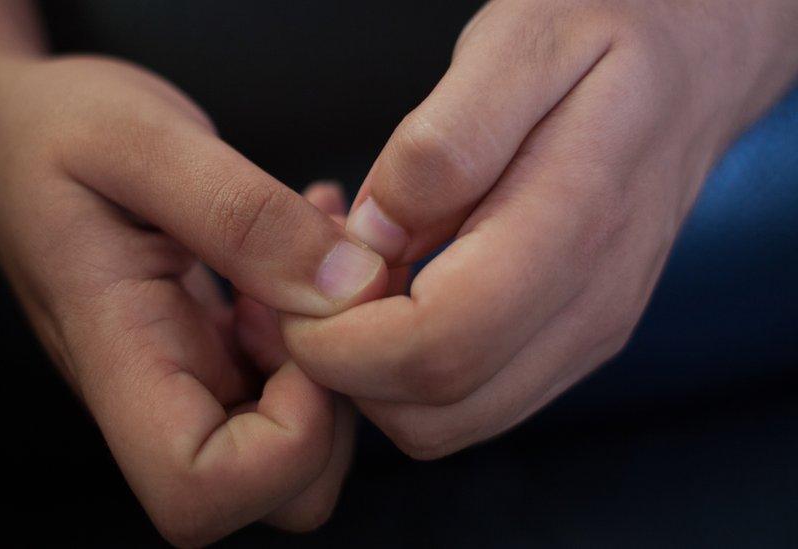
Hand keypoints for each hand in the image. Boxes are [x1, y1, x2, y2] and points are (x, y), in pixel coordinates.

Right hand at [0, 55, 380, 544]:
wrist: (9, 133)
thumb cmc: (53, 131)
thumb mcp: (142, 142)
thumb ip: (243, 216)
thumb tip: (351, 288)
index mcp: (118, 358)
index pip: (199, 492)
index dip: (288, 440)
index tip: (301, 333)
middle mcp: (157, 392)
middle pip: (274, 492)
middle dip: (334, 404)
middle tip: (314, 290)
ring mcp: (186, 378)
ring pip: (297, 446)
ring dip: (333, 356)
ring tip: (304, 255)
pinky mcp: (210, 350)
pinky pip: (293, 378)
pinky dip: (322, 321)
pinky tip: (302, 246)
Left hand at [282, 0, 797, 458]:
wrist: (693, 62)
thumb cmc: (605, 32)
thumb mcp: (518, 44)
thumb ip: (442, 144)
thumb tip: (374, 235)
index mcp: (572, 229)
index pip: (437, 348)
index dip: (341, 343)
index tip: (295, 292)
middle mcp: (587, 306)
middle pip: (436, 411)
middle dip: (343, 370)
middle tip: (306, 291)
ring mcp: (586, 334)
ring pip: (449, 423)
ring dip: (372, 380)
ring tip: (346, 292)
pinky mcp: (573, 340)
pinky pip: (473, 401)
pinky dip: (409, 377)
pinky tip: (392, 300)